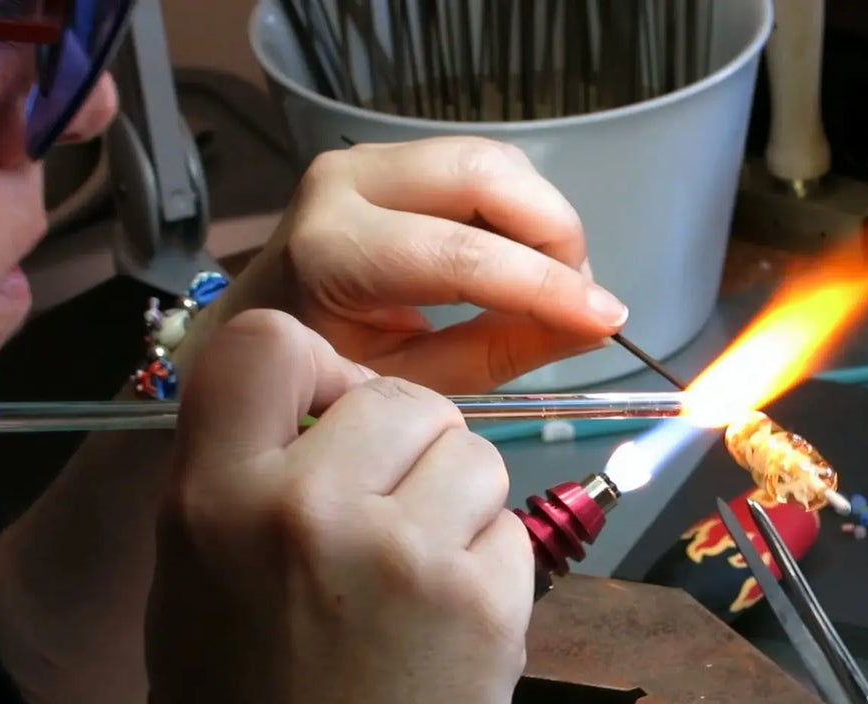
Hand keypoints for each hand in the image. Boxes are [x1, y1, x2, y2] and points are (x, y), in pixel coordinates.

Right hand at [146, 309, 530, 703]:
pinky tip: (451, 619)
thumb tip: (316, 399)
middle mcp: (304, 511)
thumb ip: (241, 478)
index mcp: (212, 501)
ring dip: (460, 499)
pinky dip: (493, 563)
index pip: (267, 341)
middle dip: (412, 444)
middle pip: (403, 396)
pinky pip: (511, 527)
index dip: (318, 365)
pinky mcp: (481, 600)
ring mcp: (401, 554)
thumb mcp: (194, 582)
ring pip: (475, 452)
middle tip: (392, 512)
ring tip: (419, 572)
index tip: (335, 409)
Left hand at [203, 136, 627, 391]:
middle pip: (483, 173)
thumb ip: (501, 350)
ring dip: (544, 219)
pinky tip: (528, 262)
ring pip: (492, 160)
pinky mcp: (394, 156)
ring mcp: (368, 159)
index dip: (544, 285)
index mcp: (332, 251)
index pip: (460, 254)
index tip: (607, 320)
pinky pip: (483, 165)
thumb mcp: (414, 382)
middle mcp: (345, 183)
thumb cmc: (330, 372)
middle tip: (582, 296)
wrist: (260, 332)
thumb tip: (592, 326)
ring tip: (557, 285)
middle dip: (555, 232)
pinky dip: (523, 210)